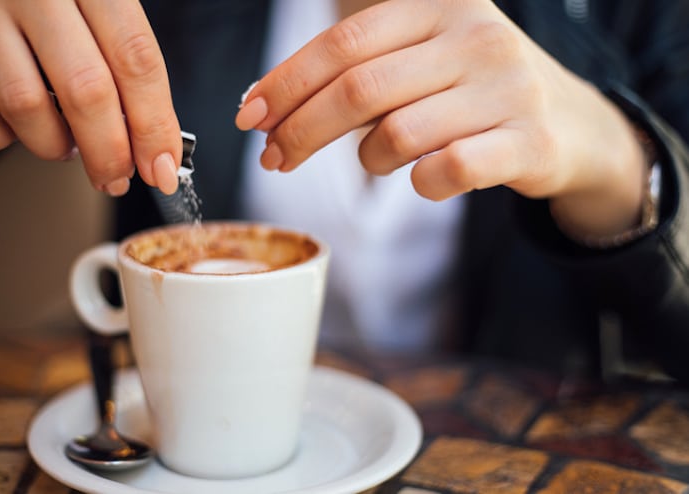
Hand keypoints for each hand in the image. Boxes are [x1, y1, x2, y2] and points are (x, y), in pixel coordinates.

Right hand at [0, 0, 181, 195]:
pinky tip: (15, 126)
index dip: (154, 125)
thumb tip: (154, 143)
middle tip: (116, 178)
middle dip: (109, 153)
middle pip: (86, 90)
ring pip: (25, 106)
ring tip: (66, 144)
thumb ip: (124, 57)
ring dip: (54, 145)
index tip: (163, 169)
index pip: (136, 59)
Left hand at [236, 0, 646, 237]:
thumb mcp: (420, 57)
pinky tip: (423, 177)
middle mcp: (477, 37)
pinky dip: (420, 183)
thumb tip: (264, 107)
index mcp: (440, 4)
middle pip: (360, 89)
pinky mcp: (528, 141)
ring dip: (369, 159)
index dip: (287, 82)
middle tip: (275, 158)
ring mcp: (507, 89)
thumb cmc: (469, 92)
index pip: (344, 43)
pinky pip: (447, 170)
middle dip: (302, 131)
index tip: (249, 116)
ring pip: (397, 134)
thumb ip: (354, 70)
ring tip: (377, 159)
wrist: (565, 124)